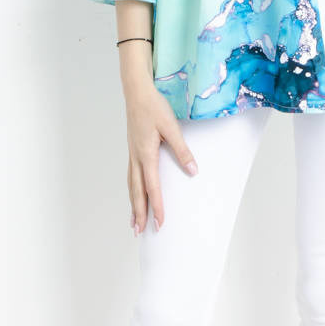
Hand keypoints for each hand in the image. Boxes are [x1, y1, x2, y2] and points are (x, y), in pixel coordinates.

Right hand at [124, 85, 197, 233]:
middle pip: (137, 191)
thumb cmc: (154, 107)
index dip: (156, 206)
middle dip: (139, 213)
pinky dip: (132, 190)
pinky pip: (131, 176)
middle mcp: (136, 157)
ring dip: (133, 205)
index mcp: (146, 154)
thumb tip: (193, 171)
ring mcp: (132, 154)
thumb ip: (182, 150)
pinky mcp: (133, 149)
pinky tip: (134, 195)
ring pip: (131, 185)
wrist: (136, 92)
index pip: (152, 187)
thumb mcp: (171, 127)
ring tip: (133, 222)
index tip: (160, 223)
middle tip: (140, 232)